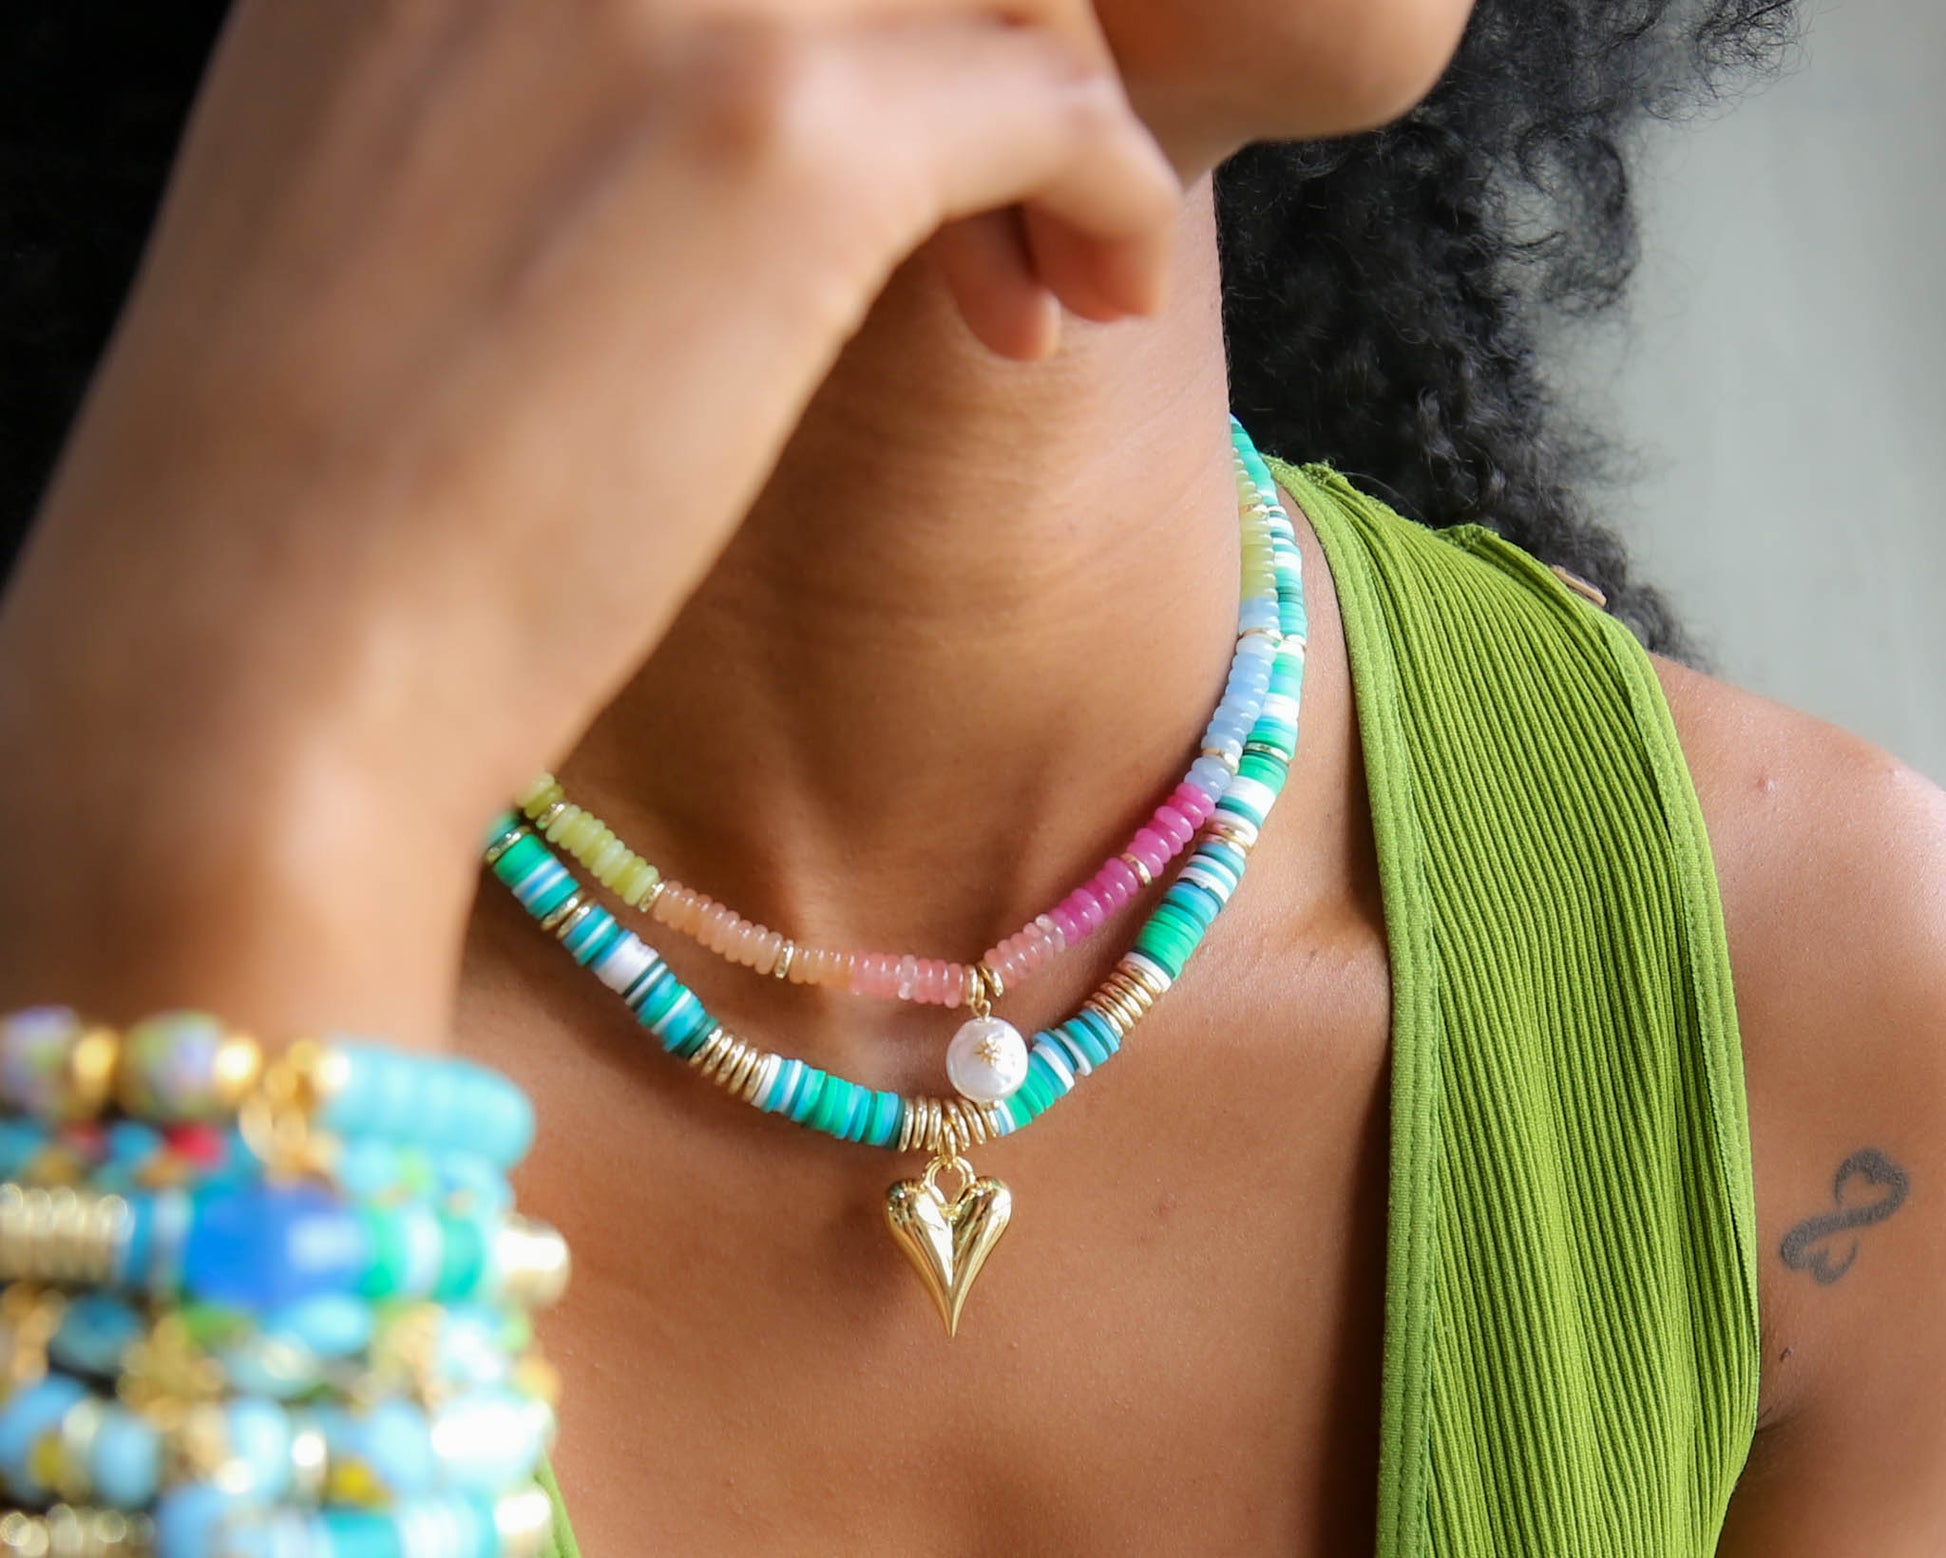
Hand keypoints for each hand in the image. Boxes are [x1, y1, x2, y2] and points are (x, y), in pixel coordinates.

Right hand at [0, 0, 1180, 1040]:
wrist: (259, 665)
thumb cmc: (326, 504)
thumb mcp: (395, 217)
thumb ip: (529, 107)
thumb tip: (691, 138)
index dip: (856, 20)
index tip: (885, 143)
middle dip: (975, 41)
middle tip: (1000, 205)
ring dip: (1058, 114)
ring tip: (1050, 274)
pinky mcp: (781, 138)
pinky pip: (1050, 99)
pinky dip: (1108, 196)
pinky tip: (1086, 308)